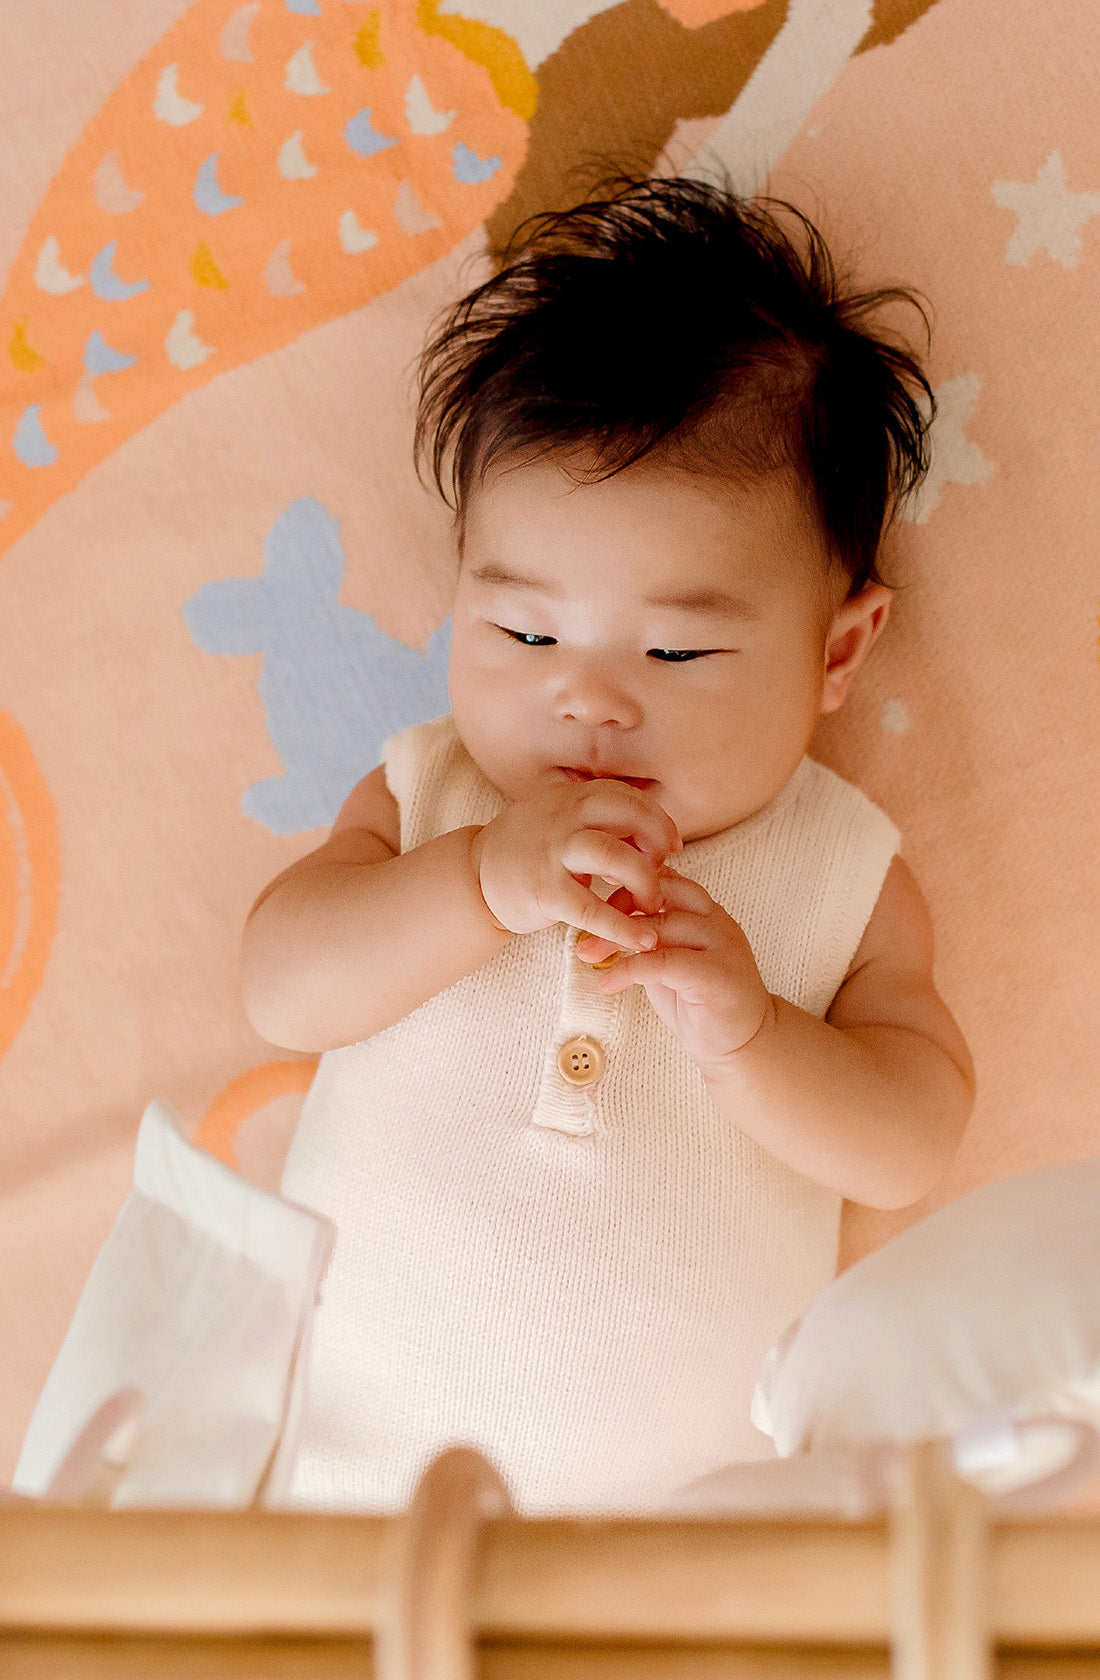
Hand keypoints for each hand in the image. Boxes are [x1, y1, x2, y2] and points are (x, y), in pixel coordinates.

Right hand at [472, 778, 682, 952]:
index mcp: (569, 797)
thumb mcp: (558, 820)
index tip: (671, 845)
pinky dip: (622, 925)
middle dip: (657, 841)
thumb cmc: (528, 850)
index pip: (626, 796)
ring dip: (644, 880)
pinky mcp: (544, 891)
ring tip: (651, 902)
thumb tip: (648, 832)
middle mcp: (561, 817)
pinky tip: (641, 939)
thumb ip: (597, 820)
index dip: (657, 819)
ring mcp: (551, 852)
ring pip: (613, 854)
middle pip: (627, 815)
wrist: (474, 876)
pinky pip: (592, 908)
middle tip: (665, 869)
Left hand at [576, 866, 774, 1069]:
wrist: (743, 1045)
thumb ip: (650, 935)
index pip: (665, 878)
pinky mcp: (717, 975)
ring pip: (661, 926)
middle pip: (661, 895)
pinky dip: (629, 969)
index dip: (629, 884)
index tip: (597, 904)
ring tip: (588, 954)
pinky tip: (607, 981)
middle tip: (584, 930)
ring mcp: (722, 946)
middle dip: (616, 909)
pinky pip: (664, 961)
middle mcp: (717, 921)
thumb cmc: (701, 1002)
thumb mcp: (671, 960)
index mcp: (706, 912)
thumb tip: (603, 918)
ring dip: (616, 939)